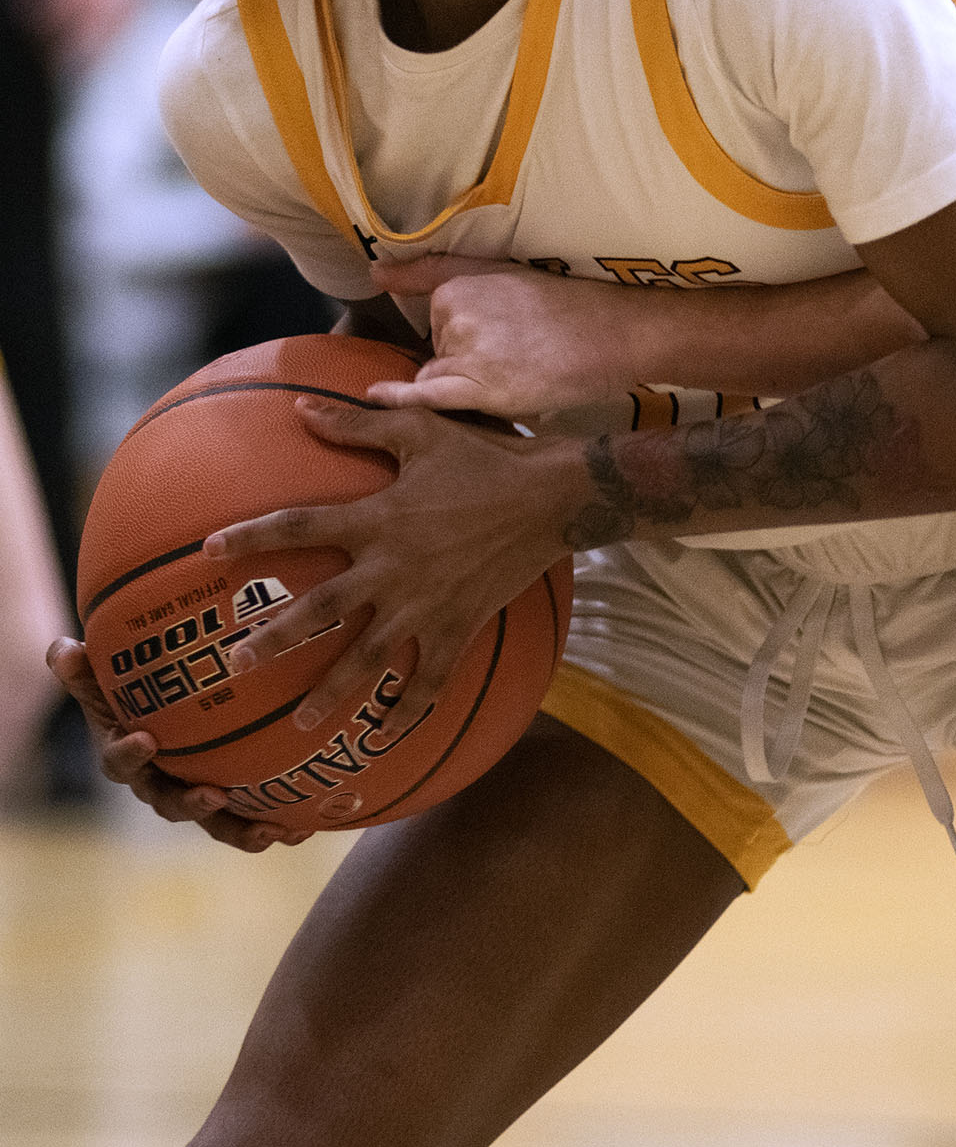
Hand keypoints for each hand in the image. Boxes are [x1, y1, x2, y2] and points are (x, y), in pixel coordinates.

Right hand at [46, 636, 309, 850]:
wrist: (172, 705)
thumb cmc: (137, 690)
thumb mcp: (111, 675)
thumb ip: (87, 667)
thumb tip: (63, 647)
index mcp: (128, 755)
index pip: (119, 760)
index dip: (128, 754)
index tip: (145, 739)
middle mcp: (160, 783)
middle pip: (170, 803)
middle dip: (191, 804)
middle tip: (214, 796)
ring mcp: (197, 793)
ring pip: (216, 823)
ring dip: (242, 831)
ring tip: (273, 830)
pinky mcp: (233, 799)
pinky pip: (251, 819)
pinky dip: (276, 826)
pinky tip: (304, 830)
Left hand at [205, 396, 579, 741]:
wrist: (554, 496)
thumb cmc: (487, 456)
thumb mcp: (422, 430)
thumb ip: (359, 424)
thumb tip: (300, 410)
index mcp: (377, 517)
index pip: (299, 526)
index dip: (252, 536)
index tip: (210, 550)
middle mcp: (392, 568)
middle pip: (320, 610)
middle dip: (275, 639)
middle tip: (237, 662)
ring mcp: (425, 604)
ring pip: (367, 658)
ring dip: (331, 691)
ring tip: (300, 719)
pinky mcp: (458, 626)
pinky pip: (429, 681)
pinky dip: (408, 712)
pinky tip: (387, 736)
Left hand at [365, 254, 656, 417]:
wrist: (621, 333)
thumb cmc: (575, 306)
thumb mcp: (509, 271)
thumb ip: (440, 271)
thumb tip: (375, 272)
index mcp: (461, 283)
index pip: (437, 318)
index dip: (464, 337)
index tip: (490, 343)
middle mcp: (456, 311)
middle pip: (438, 349)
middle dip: (464, 360)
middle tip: (521, 357)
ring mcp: (466, 349)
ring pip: (439, 377)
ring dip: (464, 385)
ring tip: (521, 377)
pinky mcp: (480, 386)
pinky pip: (428, 397)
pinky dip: (401, 399)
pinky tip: (377, 398)